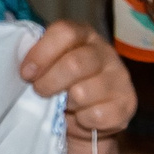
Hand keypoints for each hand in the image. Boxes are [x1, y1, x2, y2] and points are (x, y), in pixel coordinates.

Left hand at [21, 19, 135, 139]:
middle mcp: (106, 53)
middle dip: (49, 83)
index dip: (41, 53)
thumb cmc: (62, 86)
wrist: (87, 118)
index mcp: (84, 35)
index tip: (26, 74)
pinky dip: (82, 121)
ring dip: (66, 104)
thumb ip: (40, 60)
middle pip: (74, 64)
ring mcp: (120, 79)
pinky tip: (82, 117)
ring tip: (65, 105)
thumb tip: (26, 69)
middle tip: (40, 92)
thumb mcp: (49, 66)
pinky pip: (95, 116)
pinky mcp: (127, 104)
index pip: (65, 32)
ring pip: (82, 93)